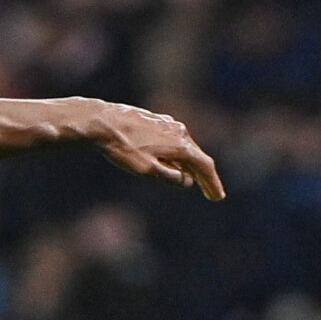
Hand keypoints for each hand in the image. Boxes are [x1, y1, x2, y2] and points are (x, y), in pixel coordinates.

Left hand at [88, 102, 225, 200]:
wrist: (103, 122)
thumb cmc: (123, 148)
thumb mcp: (146, 169)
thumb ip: (169, 176)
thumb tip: (187, 181)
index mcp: (181, 145)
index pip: (204, 167)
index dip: (212, 184)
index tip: (218, 198)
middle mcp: (180, 132)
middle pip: (198, 157)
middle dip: (204, 177)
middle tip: (211, 194)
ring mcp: (169, 124)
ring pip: (186, 148)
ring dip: (192, 165)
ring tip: (196, 181)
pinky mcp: (158, 121)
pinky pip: (175, 141)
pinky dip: (179, 155)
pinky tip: (175, 162)